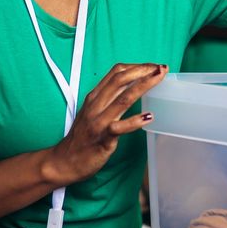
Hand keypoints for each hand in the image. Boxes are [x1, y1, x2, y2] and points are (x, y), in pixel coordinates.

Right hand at [43, 63, 167, 186]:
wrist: (64, 161)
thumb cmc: (82, 138)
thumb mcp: (92, 112)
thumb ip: (108, 99)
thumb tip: (131, 88)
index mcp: (94, 97)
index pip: (116, 73)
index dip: (136, 66)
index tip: (153, 66)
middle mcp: (96, 105)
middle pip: (120, 80)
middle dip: (143, 71)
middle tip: (161, 67)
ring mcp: (99, 121)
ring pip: (123, 99)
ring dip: (143, 86)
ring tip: (159, 79)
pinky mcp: (103, 138)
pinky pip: (120, 128)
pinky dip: (135, 121)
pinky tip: (149, 117)